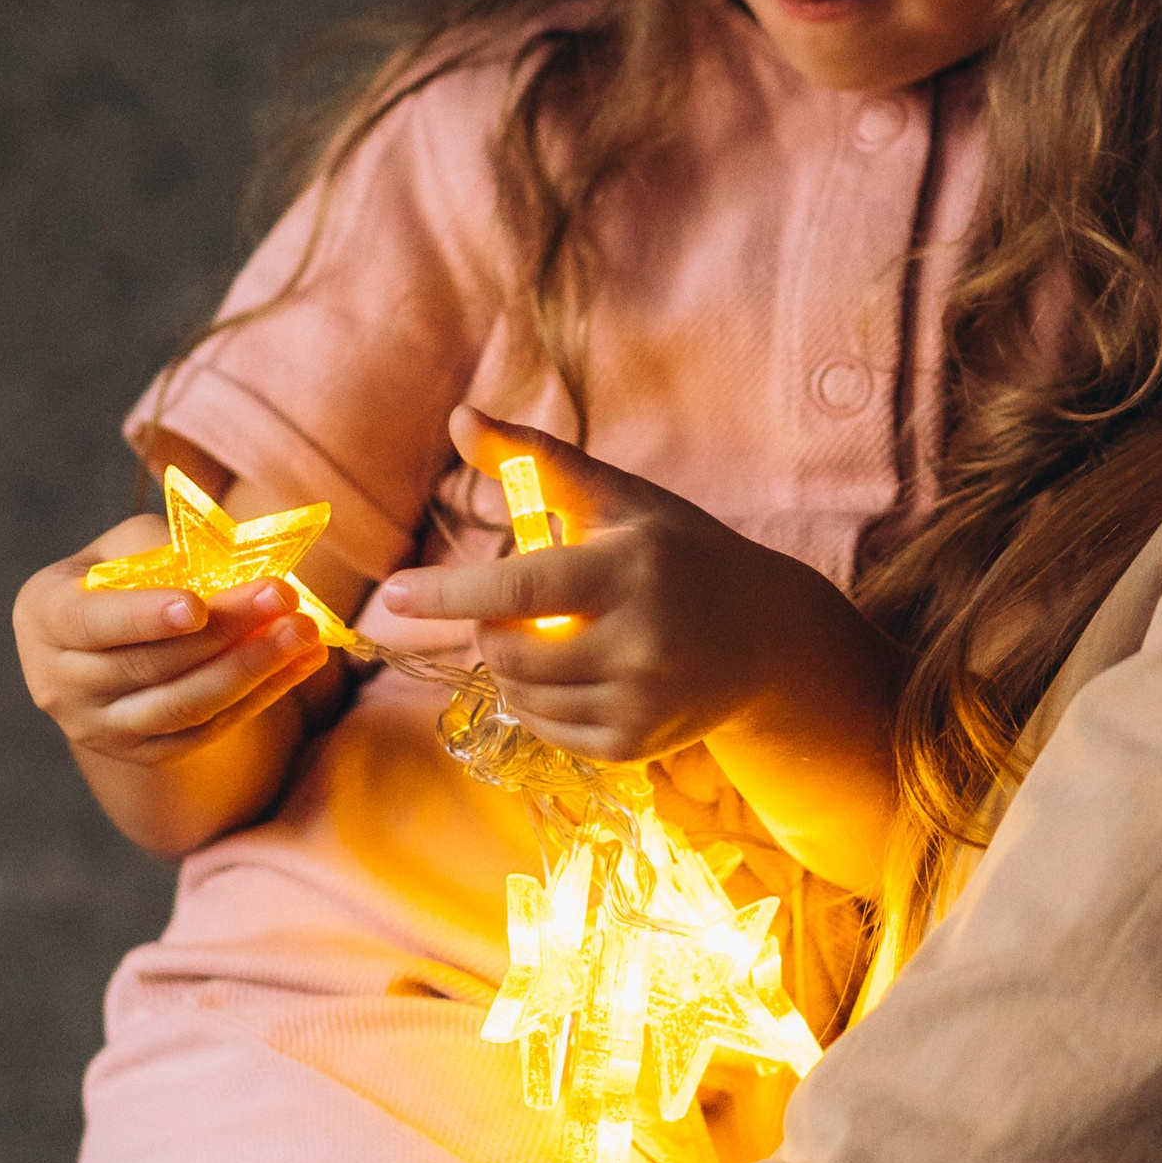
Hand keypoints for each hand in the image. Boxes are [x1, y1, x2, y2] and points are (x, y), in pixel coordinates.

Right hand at [13, 515, 327, 771]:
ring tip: (304, 633)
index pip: (90, 621)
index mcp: (44, 614)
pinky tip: (302, 662)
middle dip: (224, 631)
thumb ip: (172, 551)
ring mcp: (98, 726)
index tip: (197, 607)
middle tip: (284, 597)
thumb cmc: (126, 574)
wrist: (116, 638)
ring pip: (183, 706)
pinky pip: (206, 731)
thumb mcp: (132, 545)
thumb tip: (240, 567)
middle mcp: (57, 681)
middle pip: (149, 665)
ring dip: (252, 670)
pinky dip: (260, 697)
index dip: (143, 616)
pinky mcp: (142, 753)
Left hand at [385, 412, 890, 771]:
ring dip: (511, 667)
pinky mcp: (635, 746)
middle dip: (489, 628)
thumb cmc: (679, 552)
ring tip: (549, 637)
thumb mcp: (618, 497)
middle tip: (513, 608)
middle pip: (508, 652)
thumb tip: (457, 416)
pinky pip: (547, 731)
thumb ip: (536, 458)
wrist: (768, 637)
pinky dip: (538, 702)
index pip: (520, 591)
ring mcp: (640, 702)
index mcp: (630, 571)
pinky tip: (572, 673)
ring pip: (520, 696)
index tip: (393, 594)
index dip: (451, 594)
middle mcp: (640, 642)